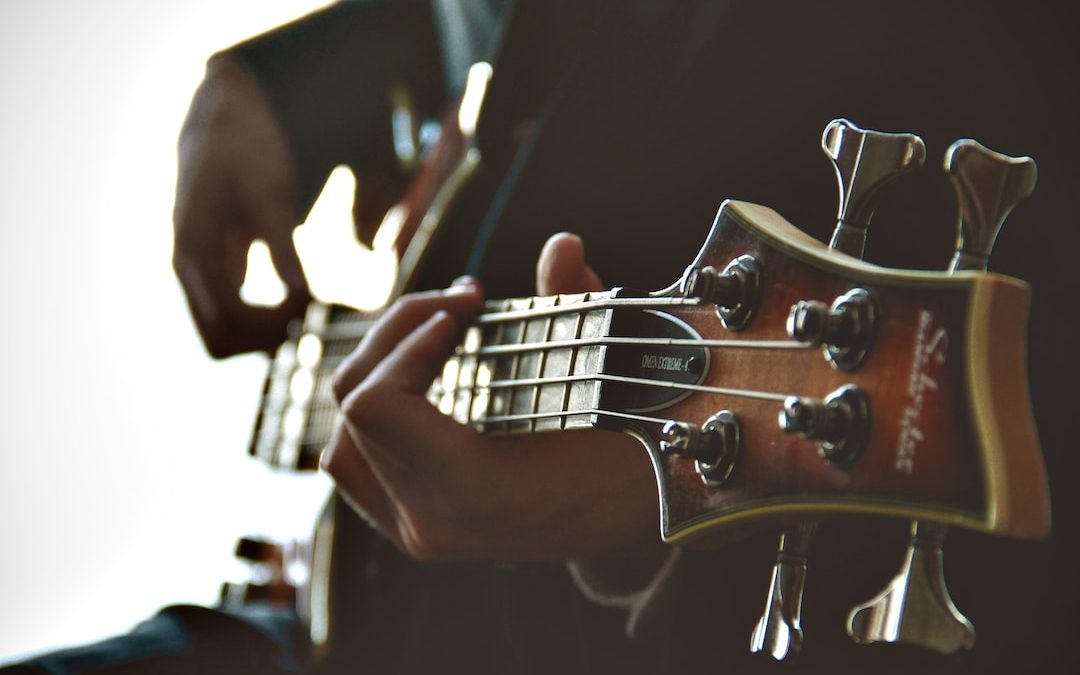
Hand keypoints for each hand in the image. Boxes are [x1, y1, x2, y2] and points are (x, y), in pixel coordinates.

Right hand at [173, 55, 308, 357]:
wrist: (224, 116)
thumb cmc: (247, 147)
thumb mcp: (271, 192)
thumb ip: (283, 246)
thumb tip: (303, 297)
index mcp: (195, 254)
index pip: (228, 325)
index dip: (273, 324)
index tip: (310, 299)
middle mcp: (188, 269)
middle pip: (220, 342)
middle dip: (267, 335)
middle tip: (311, 306)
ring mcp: (198, 270)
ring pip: (225, 332)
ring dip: (266, 330)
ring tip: (308, 299)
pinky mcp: (215, 266)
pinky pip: (233, 313)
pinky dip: (265, 315)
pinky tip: (300, 293)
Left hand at [321, 233, 662, 561]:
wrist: (643, 519)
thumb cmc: (638, 450)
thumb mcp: (614, 379)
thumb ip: (579, 309)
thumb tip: (561, 246)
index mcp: (474, 494)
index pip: (376, 406)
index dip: (409, 338)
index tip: (467, 307)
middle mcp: (433, 523)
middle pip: (353, 409)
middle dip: (400, 335)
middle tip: (462, 303)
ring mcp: (419, 533)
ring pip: (342, 442)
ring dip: (381, 374)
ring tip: (438, 337)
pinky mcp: (415, 529)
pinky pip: (358, 467)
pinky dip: (375, 417)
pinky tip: (423, 380)